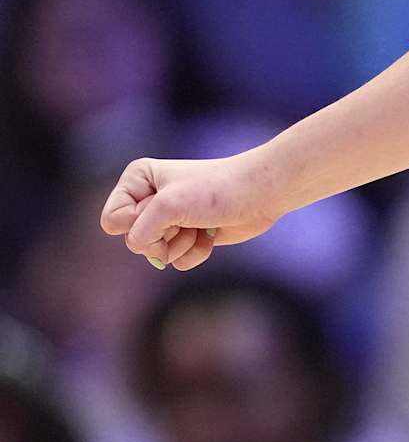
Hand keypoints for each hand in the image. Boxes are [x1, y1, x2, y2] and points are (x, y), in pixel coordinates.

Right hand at [99, 155, 283, 271]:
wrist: (261, 193)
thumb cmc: (216, 190)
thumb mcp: (168, 206)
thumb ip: (139, 233)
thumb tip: (147, 254)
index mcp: (137, 180)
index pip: (113, 220)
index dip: (138, 221)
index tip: (167, 205)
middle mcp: (148, 198)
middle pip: (133, 240)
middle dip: (163, 235)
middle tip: (188, 215)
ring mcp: (168, 219)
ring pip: (154, 254)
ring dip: (181, 245)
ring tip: (201, 223)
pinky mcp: (187, 236)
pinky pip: (176, 261)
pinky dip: (194, 252)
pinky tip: (211, 234)